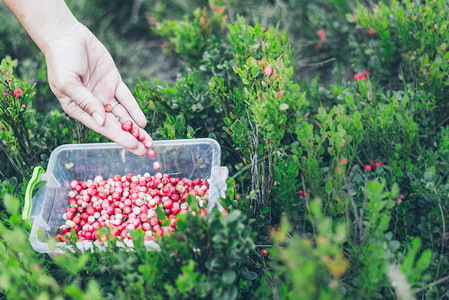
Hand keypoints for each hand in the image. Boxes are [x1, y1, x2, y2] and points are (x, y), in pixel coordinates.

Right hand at [44, 22, 151, 156]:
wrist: (67, 35)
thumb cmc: (61, 60)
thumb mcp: (68, 82)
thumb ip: (85, 102)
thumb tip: (102, 122)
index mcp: (78, 109)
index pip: (102, 127)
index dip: (118, 137)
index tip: (133, 146)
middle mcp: (93, 105)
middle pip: (115, 125)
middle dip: (130, 138)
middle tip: (145, 151)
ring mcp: (104, 94)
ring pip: (123, 115)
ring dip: (135, 128)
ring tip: (148, 141)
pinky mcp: (114, 82)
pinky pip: (126, 98)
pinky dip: (134, 109)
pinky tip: (143, 122)